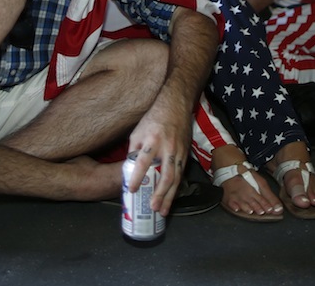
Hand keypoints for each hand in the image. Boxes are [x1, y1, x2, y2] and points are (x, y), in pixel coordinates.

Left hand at [126, 94, 192, 215]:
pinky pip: (181, 173)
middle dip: (159, 194)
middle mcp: (167, 147)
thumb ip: (134, 149)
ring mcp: (178, 151)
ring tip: (164, 210)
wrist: (175, 104)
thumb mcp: (138, 130)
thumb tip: (128, 167)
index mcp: (151, 140)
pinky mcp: (186, 153)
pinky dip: (176, 187)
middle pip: (164, 175)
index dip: (137, 177)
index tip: (131, 190)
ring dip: (170, 196)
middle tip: (153, 208)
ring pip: (176, 178)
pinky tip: (172, 197)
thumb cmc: (153, 117)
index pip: (143, 162)